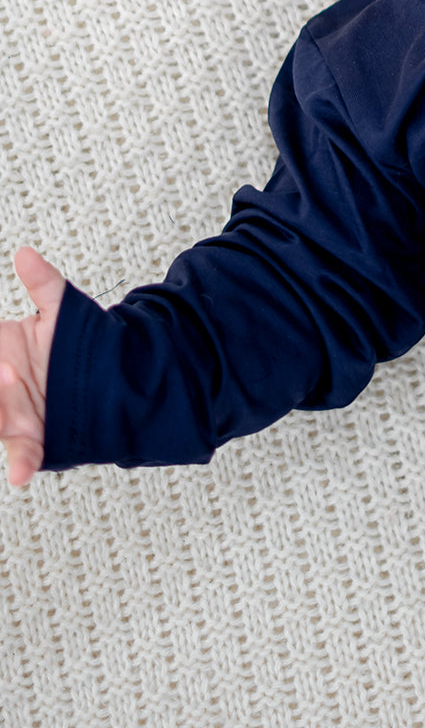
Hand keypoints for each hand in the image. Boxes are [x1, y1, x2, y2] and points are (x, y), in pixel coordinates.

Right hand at [0, 249, 64, 486]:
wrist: (111, 374)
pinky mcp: (34, 439)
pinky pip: (22, 455)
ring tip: (14, 407)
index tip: (3, 363)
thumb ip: (43, 285)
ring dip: (2, 415)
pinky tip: (21, 474)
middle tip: (7, 373)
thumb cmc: (75, 342)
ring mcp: (12, 416)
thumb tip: (24, 252)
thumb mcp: (61, 311)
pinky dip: (20, 464)